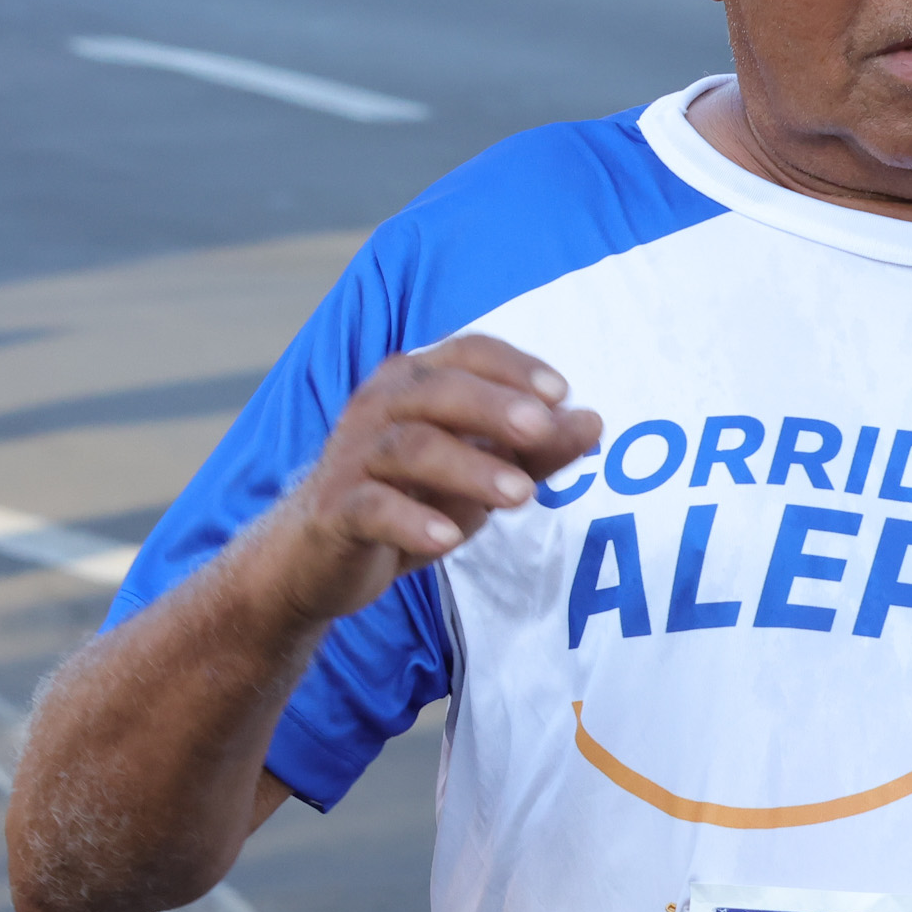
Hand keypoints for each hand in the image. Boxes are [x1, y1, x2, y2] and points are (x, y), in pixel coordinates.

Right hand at [246, 335, 601, 627]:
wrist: (317, 558)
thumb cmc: (410, 500)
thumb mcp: (482, 473)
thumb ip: (537, 449)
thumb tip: (593, 420)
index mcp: (416, 382)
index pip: (466, 353)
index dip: (512, 366)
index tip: (560, 392)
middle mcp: (380, 407)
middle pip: (437, 390)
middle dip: (494, 407)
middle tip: (542, 429)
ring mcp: (353, 457)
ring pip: (411, 447)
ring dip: (470, 468)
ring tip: (522, 496)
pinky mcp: (335, 511)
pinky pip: (371, 507)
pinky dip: (411, 521)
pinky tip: (448, 539)